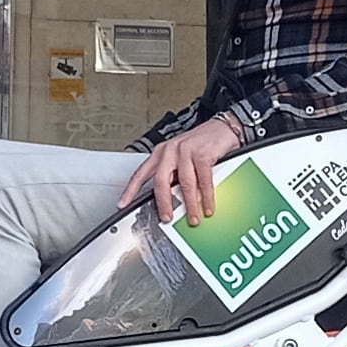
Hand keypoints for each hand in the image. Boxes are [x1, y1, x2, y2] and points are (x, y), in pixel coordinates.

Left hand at [121, 113, 247, 225]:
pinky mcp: (202, 154)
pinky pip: (203, 181)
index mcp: (161, 153)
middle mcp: (170, 150)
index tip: (123, 204)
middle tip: (167, 218)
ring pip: (184, 184)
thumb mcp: (180, 158)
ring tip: (193, 218)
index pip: (141, 173)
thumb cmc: (201, 144)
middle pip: (160, 182)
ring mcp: (186, 151)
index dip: (130, 190)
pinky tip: (207, 207)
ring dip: (190, 205)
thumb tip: (169, 199)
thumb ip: (173, 175)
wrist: (222, 128)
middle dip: (164, 203)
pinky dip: (207, 197)